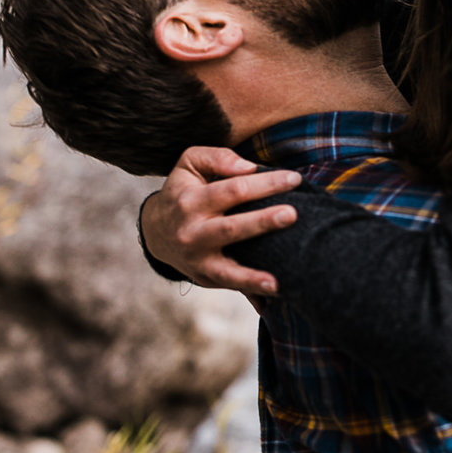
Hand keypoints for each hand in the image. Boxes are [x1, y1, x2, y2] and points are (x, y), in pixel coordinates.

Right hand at [140, 147, 303, 294]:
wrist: (157, 231)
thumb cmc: (183, 191)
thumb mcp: (189, 164)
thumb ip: (218, 158)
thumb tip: (249, 168)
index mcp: (190, 201)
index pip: (232, 190)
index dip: (265, 184)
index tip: (294, 179)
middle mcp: (192, 233)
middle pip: (230, 228)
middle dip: (262, 222)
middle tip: (292, 214)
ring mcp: (197, 259)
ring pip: (227, 269)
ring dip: (253, 276)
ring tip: (278, 280)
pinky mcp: (205, 277)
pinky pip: (231, 286)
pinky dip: (252, 292)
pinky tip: (274, 294)